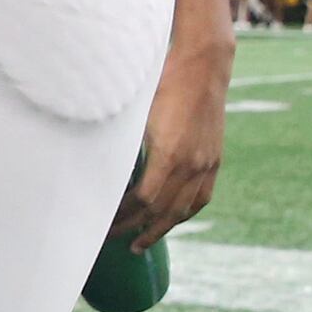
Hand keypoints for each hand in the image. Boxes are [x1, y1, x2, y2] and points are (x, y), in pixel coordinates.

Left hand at [113, 43, 227, 249]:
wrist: (201, 67)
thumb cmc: (162, 85)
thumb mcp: (136, 116)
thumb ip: (122, 146)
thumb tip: (97, 170)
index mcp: (169, 155)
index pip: (142, 200)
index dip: (123, 215)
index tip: (104, 222)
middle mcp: (191, 165)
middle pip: (161, 211)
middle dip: (135, 228)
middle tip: (114, 240)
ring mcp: (206, 164)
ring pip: (183, 209)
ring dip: (161, 229)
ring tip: (141, 243)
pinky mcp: (214, 159)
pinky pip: (201, 197)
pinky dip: (185, 212)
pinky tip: (172, 220)